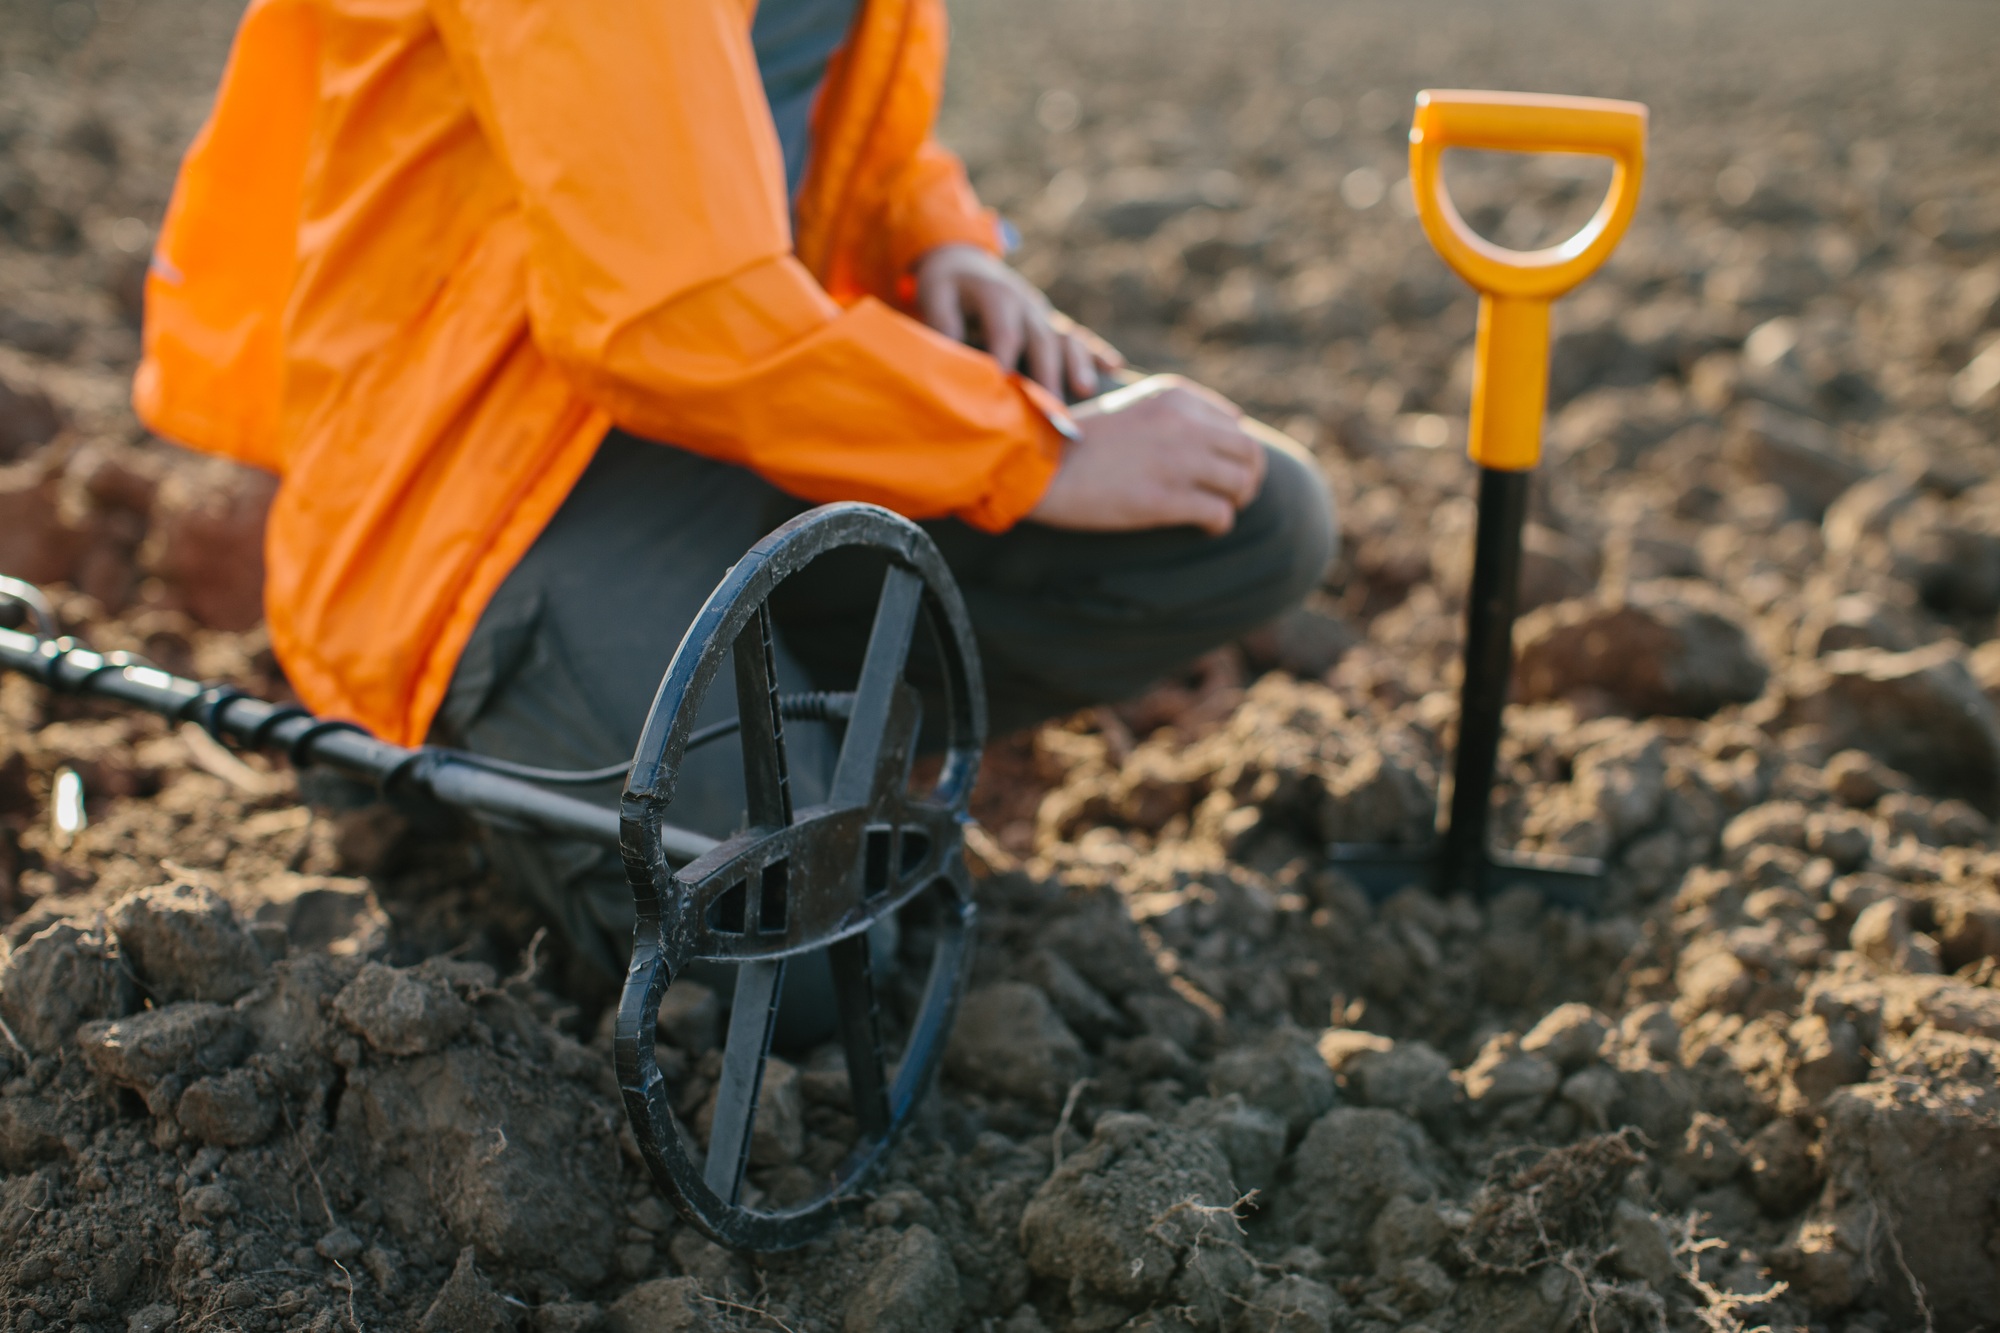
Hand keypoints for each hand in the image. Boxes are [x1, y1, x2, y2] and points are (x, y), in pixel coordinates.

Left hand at [913, 243, 1121, 399]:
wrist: (963, 259)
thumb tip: (953, 359)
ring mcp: (1042, 313)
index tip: (1006, 393)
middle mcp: (1026, 304)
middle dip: (1048, 375)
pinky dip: (1095, 351)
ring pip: (1065, 338)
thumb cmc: (946, 285)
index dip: (1006, 362)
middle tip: (1050, 409)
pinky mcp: (1050, 323)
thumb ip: (944, 324)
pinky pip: (1076, 336)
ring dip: (1077, 364)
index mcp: (997, 296)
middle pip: (1042, 340)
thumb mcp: (935, 294)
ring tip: (1084, 391)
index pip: (1006, 333)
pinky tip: (1113, 367)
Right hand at [1027, 375, 1267, 535]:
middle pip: (1248, 450)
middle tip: (1235, 495)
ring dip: (1238, 500)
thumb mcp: (1127, 408)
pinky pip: (1220, 513)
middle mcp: (1185, 423)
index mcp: (1175, 396)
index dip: (1232, 449)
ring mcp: (1179, 461)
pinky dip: (1219, 524)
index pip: (1233, 421)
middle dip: (1249, 476)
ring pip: (1242, 481)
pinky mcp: (1167, 499)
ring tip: (1221, 510)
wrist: (1038, 462)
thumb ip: (1166, 416)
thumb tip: (1202, 438)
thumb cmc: (1074, 439)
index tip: (1219, 468)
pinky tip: (1205, 528)